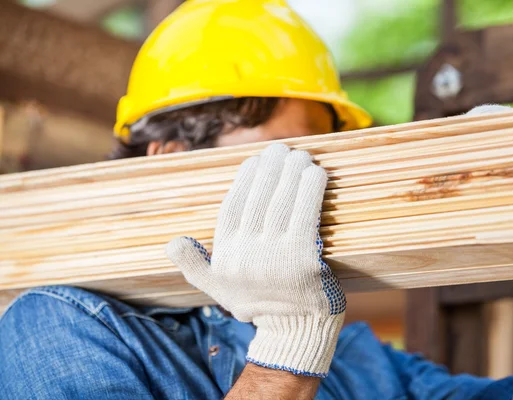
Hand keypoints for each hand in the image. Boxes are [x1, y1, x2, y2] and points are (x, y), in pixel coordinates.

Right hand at [166, 143, 344, 376]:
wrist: (294, 331)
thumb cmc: (257, 303)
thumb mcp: (216, 288)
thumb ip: (193, 265)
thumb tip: (171, 242)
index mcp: (225, 256)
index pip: (232, 207)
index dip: (244, 179)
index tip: (256, 160)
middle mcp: (247, 255)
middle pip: (259, 199)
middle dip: (271, 167)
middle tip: (281, 149)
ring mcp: (276, 258)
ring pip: (282, 202)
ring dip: (292, 172)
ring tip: (300, 155)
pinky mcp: (306, 260)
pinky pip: (307, 214)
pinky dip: (311, 189)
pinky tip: (316, 173)